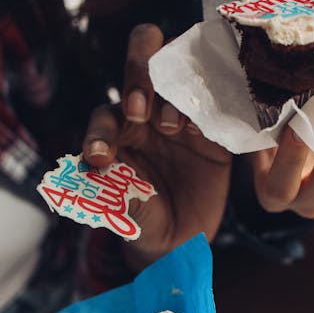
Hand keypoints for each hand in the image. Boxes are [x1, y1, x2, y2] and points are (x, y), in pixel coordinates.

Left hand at [83, 24, 231, 269]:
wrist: (182, 240)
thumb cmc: (145, 221)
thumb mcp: (127, 212)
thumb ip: (113, 191)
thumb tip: (98, 171)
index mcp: (118, 131)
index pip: (105, 116)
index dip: (101, 131)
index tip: (100, 157)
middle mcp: (148, 115)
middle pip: (140, 72)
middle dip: (138, 80)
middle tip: (138, 110)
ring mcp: (182, 118)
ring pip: (179, 84)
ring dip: (172, 98)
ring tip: (170, 126)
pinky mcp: (213, 132)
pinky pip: (215, 109)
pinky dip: (209, 109)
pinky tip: (202, 125)